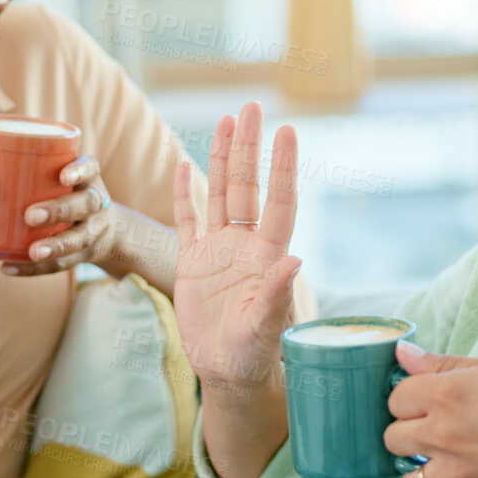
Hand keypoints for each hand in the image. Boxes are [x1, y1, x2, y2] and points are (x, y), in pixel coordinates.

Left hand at [6, 154, 113, 276]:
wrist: (104, 230)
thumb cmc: (59, 193)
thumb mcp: (53, 176)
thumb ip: (12, 167)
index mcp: (85, 177)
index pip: (90, 167)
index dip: (79, 171)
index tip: (63, 175)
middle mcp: (94, 202)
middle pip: (85, 204)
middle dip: (59, 209)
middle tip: (31, 215)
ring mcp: (92, 230)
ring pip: (79, 239)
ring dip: (55, 246)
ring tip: (32, 252)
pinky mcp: (83, 255)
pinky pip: (61, 265)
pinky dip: (34, 269)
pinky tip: (8, 268)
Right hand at [170, 102, 302, 393]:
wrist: (226, 370)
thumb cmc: (252, 354)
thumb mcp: (265, 329)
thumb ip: (277, 295)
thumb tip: (295, 260)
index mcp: (267, 256)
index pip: (278, 201)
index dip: (282, 167)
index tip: (288, 131)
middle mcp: (245, 244)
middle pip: (247, 185)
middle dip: (250, 146)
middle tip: (252, 106)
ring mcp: (218, 249)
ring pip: (220, 193)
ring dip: (224, 157)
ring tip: (228, 120)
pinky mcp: (192, 261)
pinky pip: (187, 219)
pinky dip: (184, 193)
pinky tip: (182, 163)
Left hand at [385, 344, 477, 477]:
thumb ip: (446, 363)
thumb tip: (403, 353)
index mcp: (447, 394)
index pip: (396, 397)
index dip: (410, 397)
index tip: (427, 399)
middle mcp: (442, 433)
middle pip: (393, 438)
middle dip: (408, 432)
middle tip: (434, 428)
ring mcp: (454, 471)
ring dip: (417, 472)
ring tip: (439, 462)